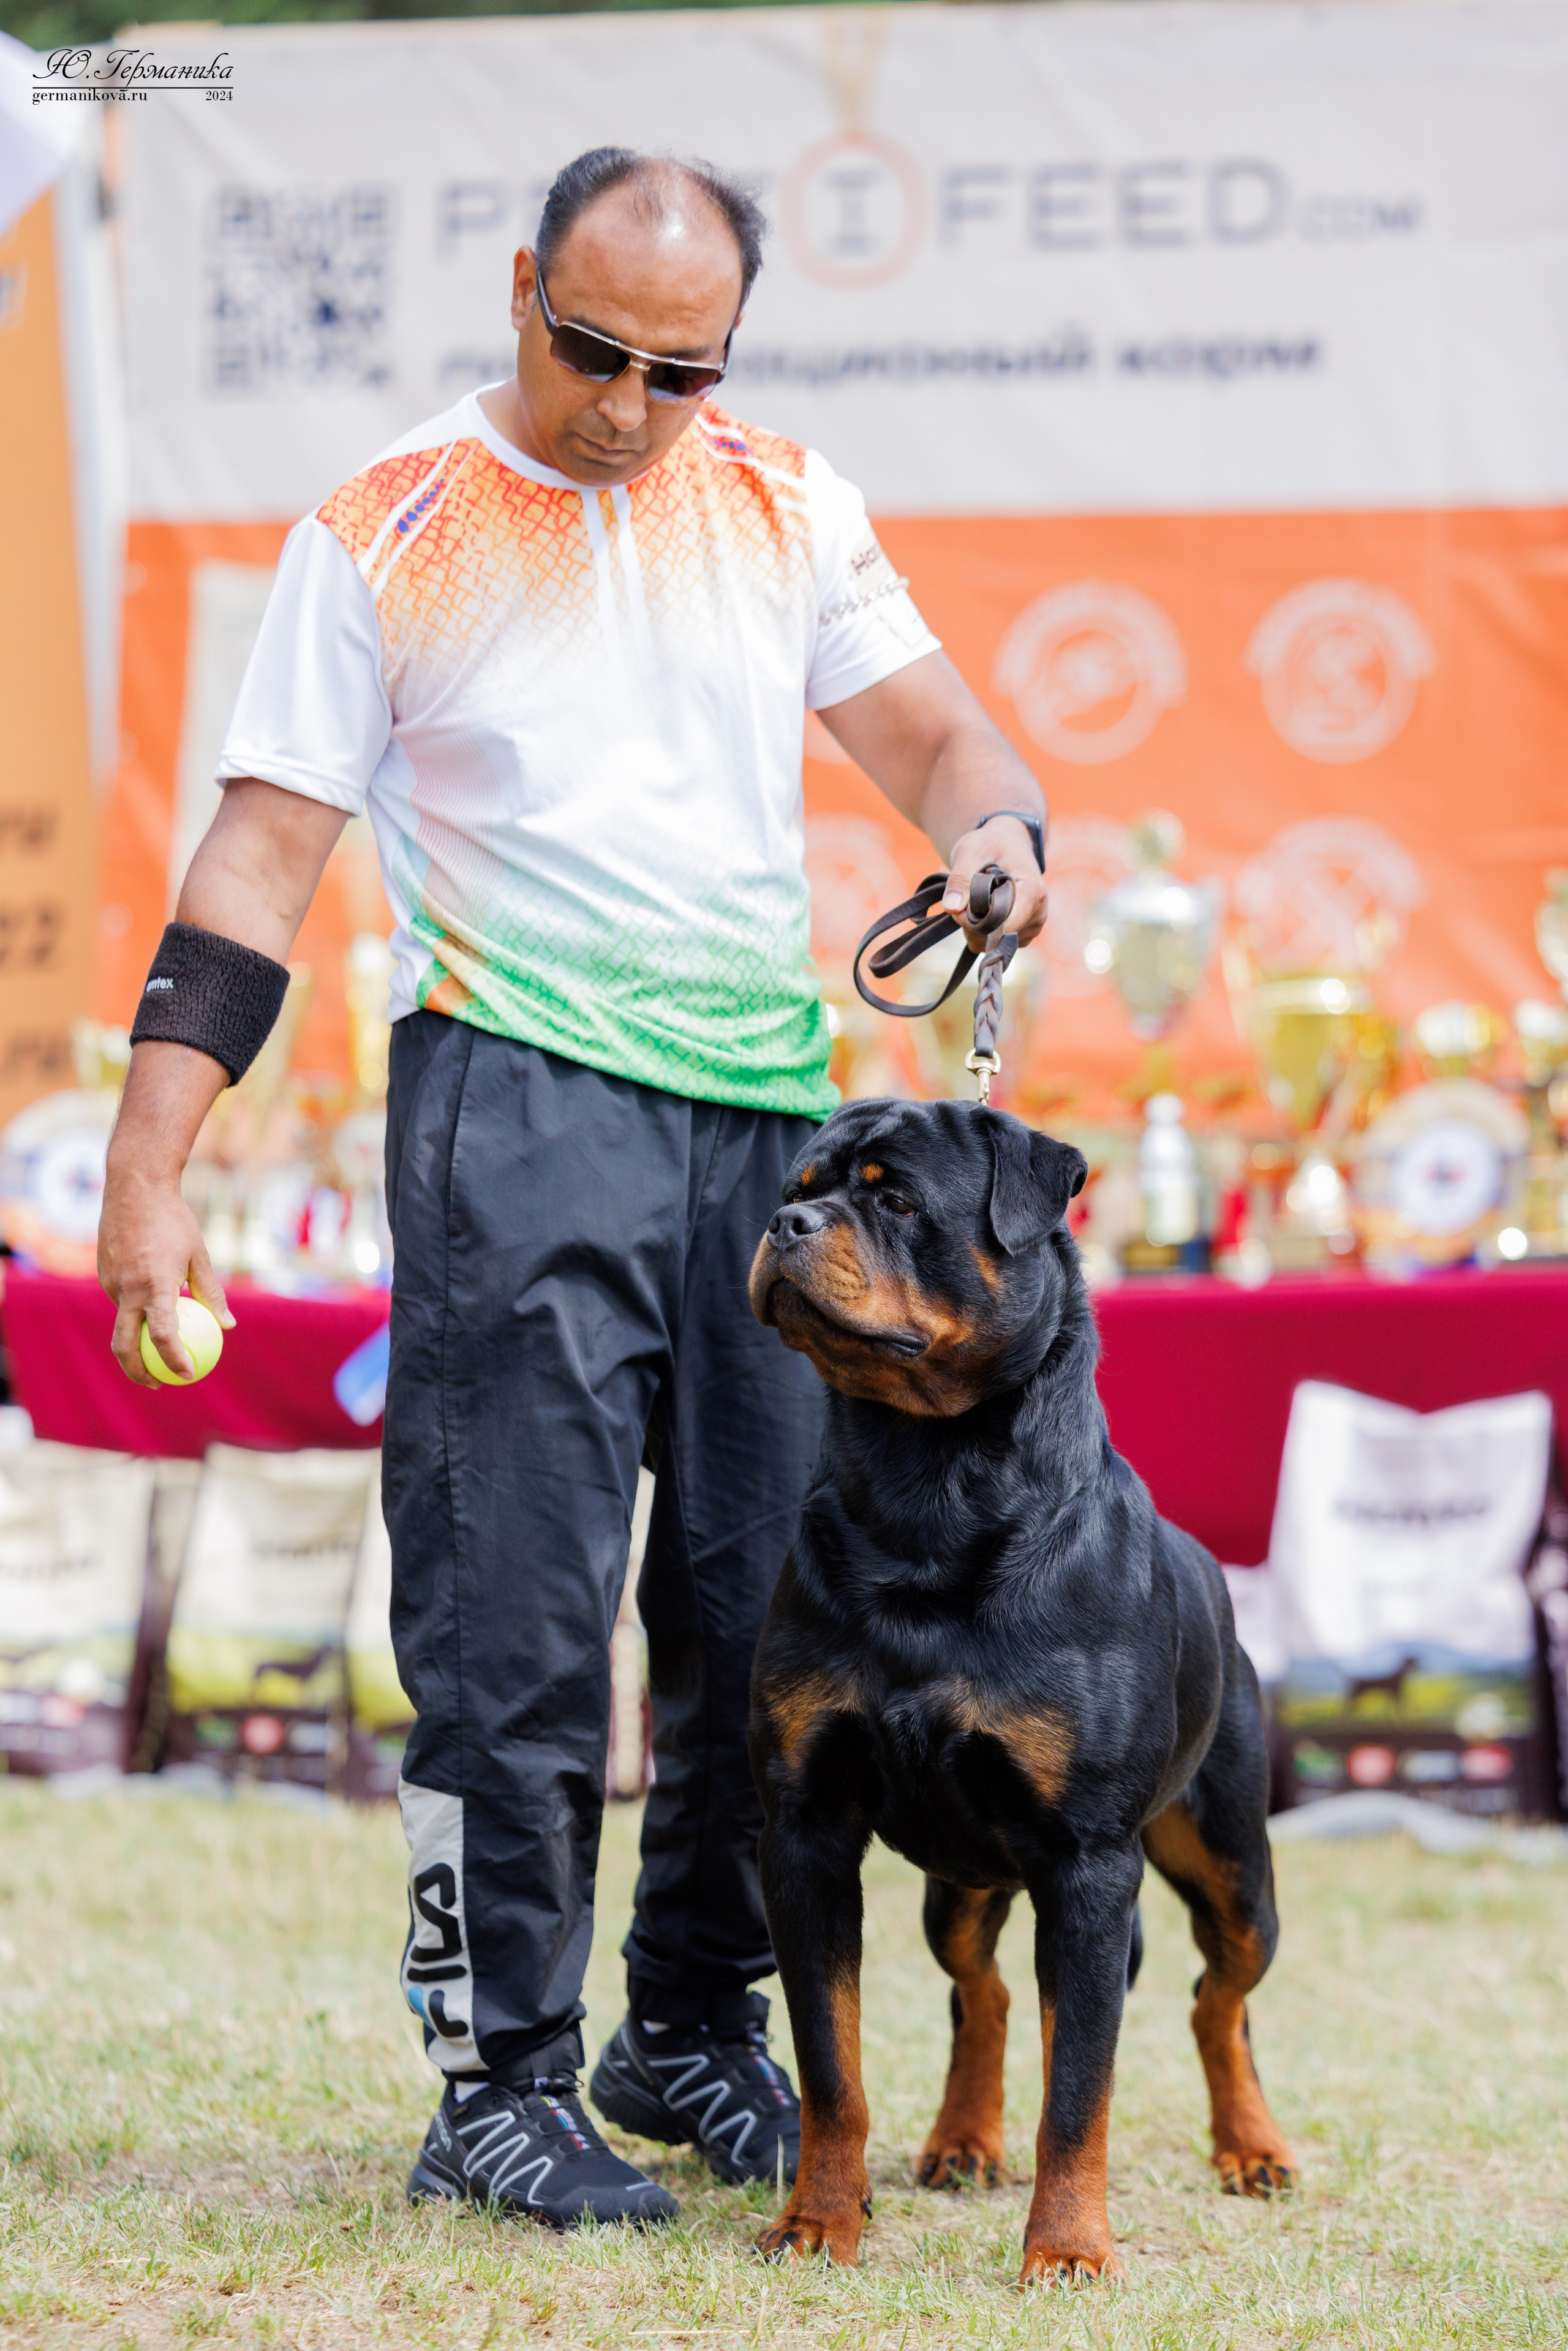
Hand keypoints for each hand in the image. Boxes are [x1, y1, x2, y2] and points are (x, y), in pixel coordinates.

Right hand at [98, 1164, 232, 1386]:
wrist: (134, 1188)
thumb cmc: (174, 1221)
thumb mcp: (200, 1255)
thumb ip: (212, 1292)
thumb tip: (228, 1324)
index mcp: (155, 1285)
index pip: (162, 1336)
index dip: (174, 1361)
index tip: (187, 1375)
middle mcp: (128, 1288)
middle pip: (124, 1345)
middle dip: (137, 1372)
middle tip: (158, 1383)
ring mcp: (111, 1283)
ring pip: (121, 1322)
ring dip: (136, 1341)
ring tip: (157, 1351)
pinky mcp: (102, 1276)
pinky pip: (119, 1302)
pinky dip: (133, 1311)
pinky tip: (149, 1306)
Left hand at [942, 817, 1047, 952]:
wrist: (1005, 844)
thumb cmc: (991, 844)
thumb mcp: (971, 851)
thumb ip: (960, 878)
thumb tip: (952, 907)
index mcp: (1033, 893)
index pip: (1006, 926)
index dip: (977, 922)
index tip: (961, 906)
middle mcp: (1038, 914)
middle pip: (997, 937)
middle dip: (971, 924)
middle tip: (963, 898)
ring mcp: (1031, 927)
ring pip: (991, 944)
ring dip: (973, 928)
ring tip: (974, 900)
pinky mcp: (1021, 935)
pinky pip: (991, 945)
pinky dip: (978, 932)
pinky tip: (980, 910)